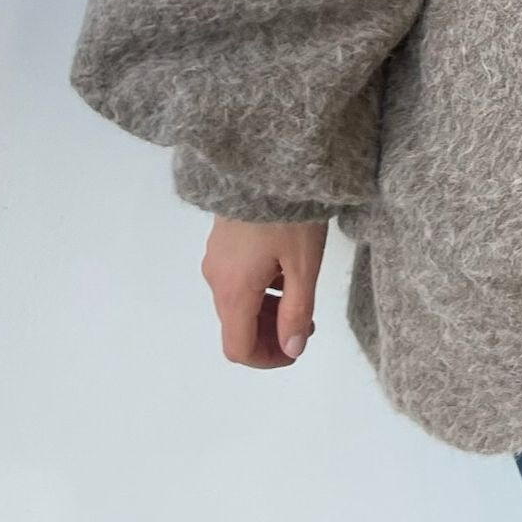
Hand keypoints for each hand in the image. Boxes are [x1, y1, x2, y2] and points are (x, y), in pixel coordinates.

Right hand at [198, 215, 326, 368]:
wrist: (271, 161)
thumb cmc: (290, 214)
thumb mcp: (304, 265)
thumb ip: (298, 311)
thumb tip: (291, 349)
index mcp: (233, 290)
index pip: (238, 348)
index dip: (267, 359)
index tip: (296, 349)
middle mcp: (216, 277)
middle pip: (236, 326)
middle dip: (270, 334)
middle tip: (306, 323)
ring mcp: (216, 257)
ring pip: (237, 302)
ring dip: (266, 311)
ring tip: (300, 296)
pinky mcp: (222, 239)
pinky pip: (236, 279)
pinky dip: (259, 289)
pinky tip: (286, 270)